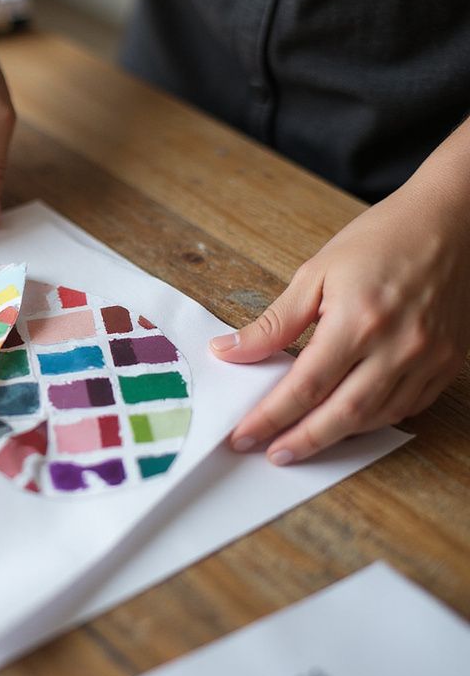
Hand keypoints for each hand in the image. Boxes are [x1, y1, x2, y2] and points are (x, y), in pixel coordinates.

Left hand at [209, 181, 469, 463]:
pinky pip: (407, 408)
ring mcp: (429, 359)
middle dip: (301, 441)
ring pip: (376, 417)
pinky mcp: (449, 363)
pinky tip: (346, 421)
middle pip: (341, 415)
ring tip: (300, 442)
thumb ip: (273, 323)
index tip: (244, 435)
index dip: (271, 417)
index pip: (304, 386)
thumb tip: (228, 352)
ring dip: (335, 436)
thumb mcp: (315, 273)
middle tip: (270, 455)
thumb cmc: (379, 240)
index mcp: (358, 321)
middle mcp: (399, 346)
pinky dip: (372, 420)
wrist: (450, 221)